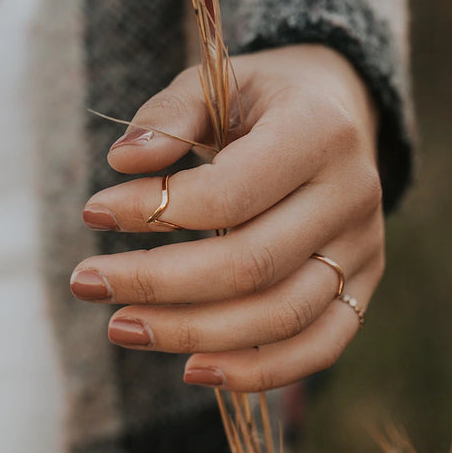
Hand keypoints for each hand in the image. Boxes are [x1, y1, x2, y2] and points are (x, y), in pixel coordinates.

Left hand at [70, 44, 384, 391]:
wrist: (340, 115)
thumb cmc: (267, 100)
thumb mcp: (218, 82)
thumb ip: (170, 115)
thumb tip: (125, 164)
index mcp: (318, 133)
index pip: (229, 194)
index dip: (155, 212)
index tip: (95, 212)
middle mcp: (351, 196)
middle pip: (252, 265)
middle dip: (158, 283)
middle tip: (87, 282)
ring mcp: (364, 248)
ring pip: (281, 316)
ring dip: (194, 334)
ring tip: (122, 327)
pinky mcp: (363, 284)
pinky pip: (320, 344)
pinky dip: (259, 370)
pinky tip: (196, 369)